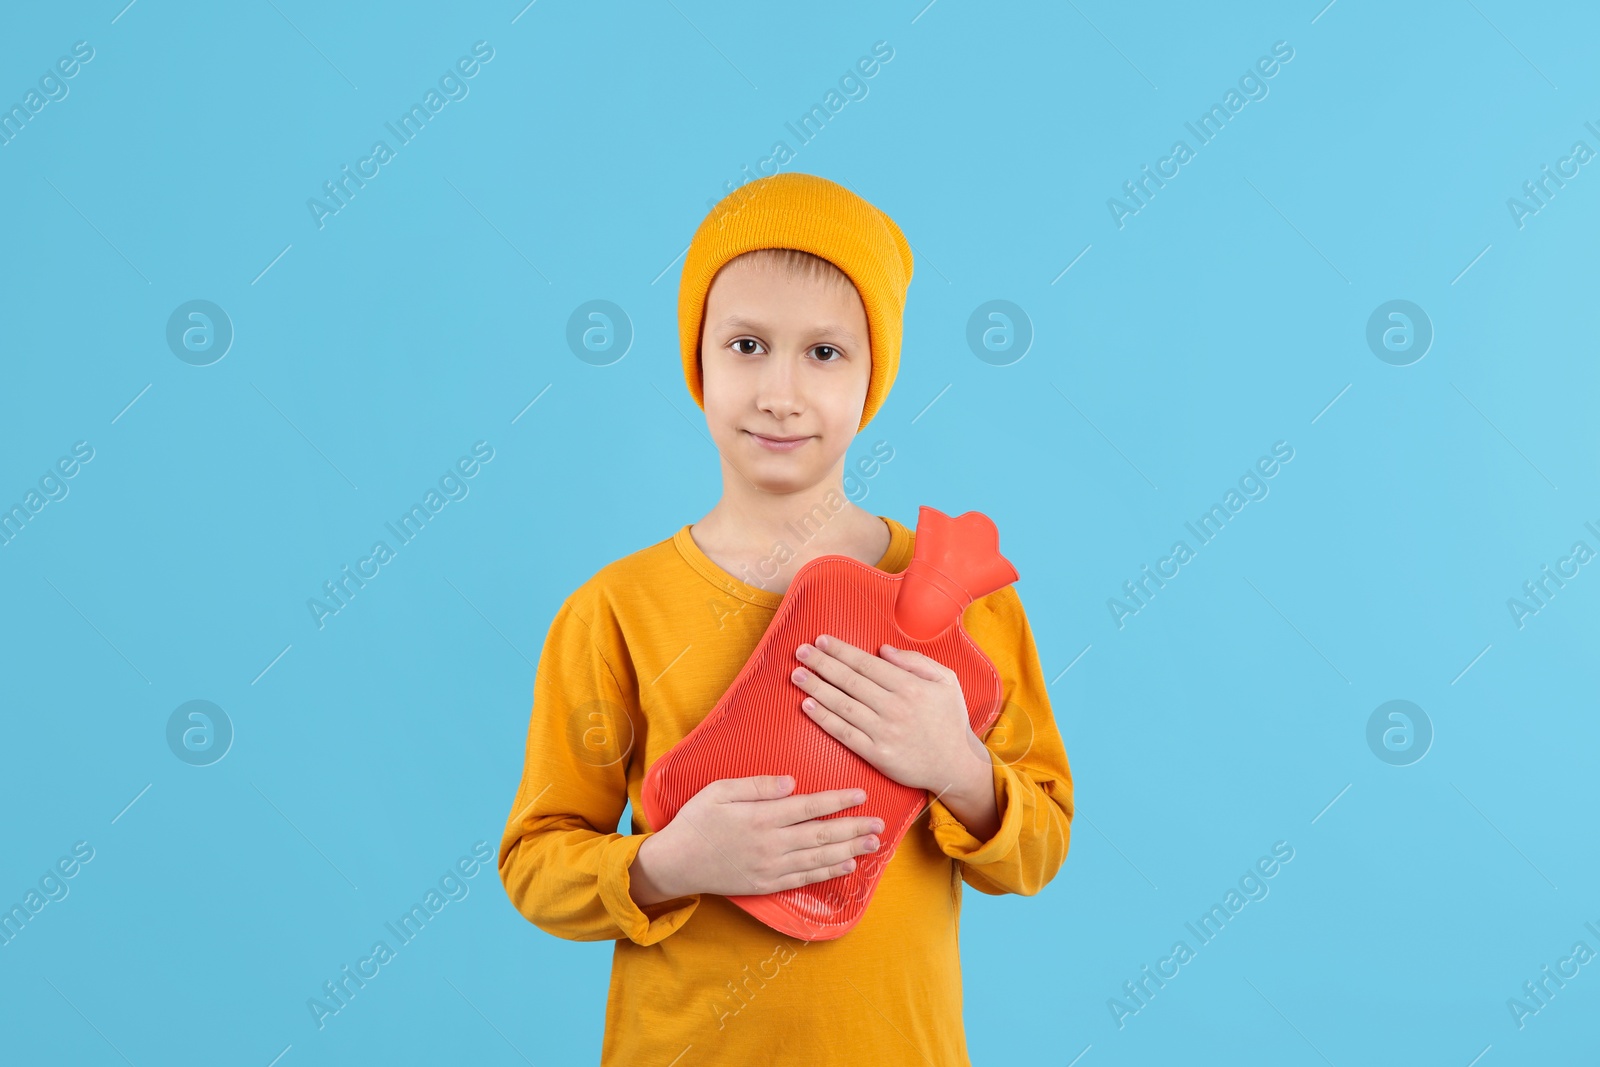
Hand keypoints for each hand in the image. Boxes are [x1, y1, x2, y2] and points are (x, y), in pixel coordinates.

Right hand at [631, 775, 884, 902]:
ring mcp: (770, 867)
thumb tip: (792, 783)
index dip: (838, 801)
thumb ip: (757, 786)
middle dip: (854, 829)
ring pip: (819, 859)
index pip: (809, 807)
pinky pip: (804, 879)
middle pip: (822, 835)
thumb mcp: (719, 791)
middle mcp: (771, 844)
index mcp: (761, 817)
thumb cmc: (696, 821)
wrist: (676, 863)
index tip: (861, 795)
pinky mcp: (766, 885)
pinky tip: (846, 867)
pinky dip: (828, 874)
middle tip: (879, 824)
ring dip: (849, 851)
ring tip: (872, 845)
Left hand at [789, 634, 990, 794]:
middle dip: (821, 663)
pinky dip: (824, 719)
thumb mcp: (947, 681)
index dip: (840, 651)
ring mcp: (884, 732)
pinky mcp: (876, 755)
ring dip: (816, 688)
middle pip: (849, 680)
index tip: (821, 640)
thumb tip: (883, 650)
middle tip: (800, 651)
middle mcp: (894, 707)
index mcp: (910, 686)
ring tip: (797, 675)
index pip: (866, 663)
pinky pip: (844, 733)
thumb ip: (916, 662)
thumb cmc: (950, 720)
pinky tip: (807, 705)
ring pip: (842, 705)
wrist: (956, 765)